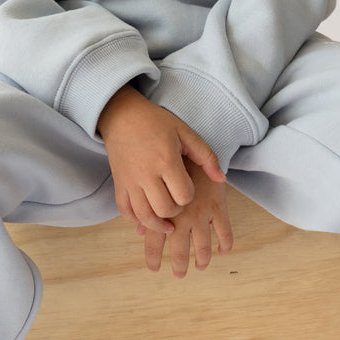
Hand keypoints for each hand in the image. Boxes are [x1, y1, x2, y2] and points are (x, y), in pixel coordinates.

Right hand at [97, 86, 224, 235]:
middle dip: (176, 212)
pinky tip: (147, 217)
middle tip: (177, 203)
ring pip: (145, 215)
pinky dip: (136, 219)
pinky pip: (125, 210)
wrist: (122, 116)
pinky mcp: (118, 183)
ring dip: (158, 223)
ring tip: (167, 222)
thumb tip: (221, 178)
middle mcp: (147, 174)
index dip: (189, 195)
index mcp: (166, 161)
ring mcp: (130, 181)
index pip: (184, 195)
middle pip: (165, 209)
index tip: (187, 189)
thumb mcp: (185, 133)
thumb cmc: (156, 123)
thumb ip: (206, 156)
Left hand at [141, 159, 233, 277]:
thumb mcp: (152, 183)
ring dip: (202, 260)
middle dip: (179, 266)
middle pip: (180, 250)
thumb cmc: (165, 163)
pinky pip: (225, 231)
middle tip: (179, 274)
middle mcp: (182, 216)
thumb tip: (139, 232)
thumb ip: (147, 208)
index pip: (154, 243)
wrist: (189, 145)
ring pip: (203, 246)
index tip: (154, 269)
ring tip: (199, 266)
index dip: (153, 259)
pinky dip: (225, 244)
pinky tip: (223, 251)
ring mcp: (201, 213)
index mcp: (163, 212)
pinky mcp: (218, 206)